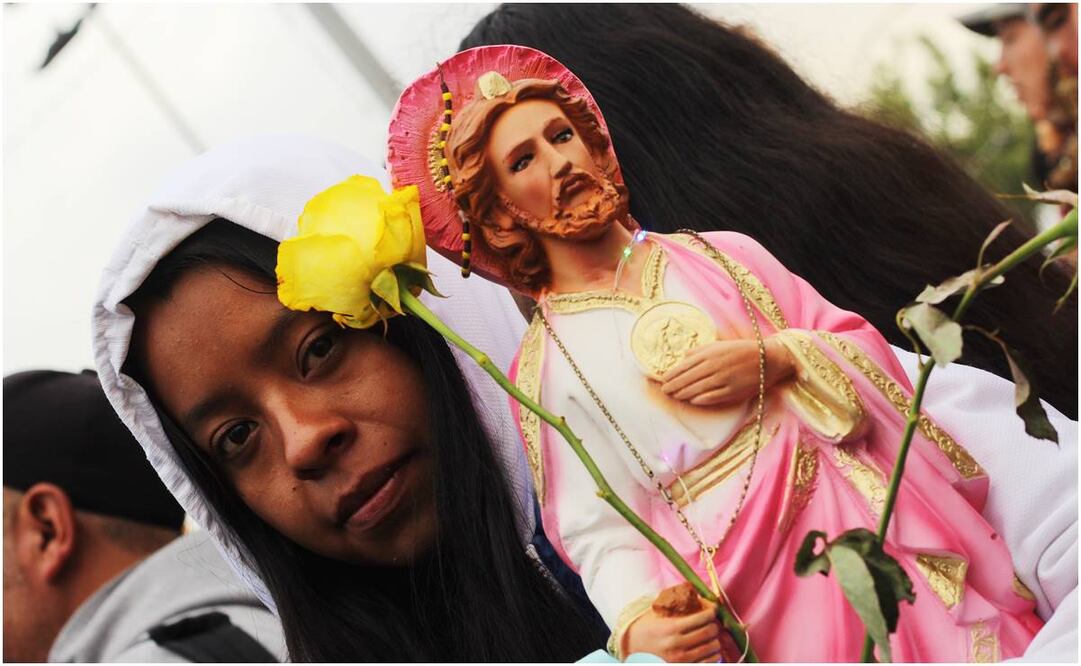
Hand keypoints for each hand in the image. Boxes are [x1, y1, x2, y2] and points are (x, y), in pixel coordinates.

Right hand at [623, 602, 723, 662]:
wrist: (631, 650)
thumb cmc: (643, 629)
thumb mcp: (655, 613)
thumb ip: (673, 604)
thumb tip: (696, 595)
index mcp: (671, 628)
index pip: (703, 617)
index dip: (712, 610)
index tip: (712, 608)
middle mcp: (678, 645)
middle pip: (711, 632)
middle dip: (714, 624)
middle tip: (711, 621)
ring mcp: (682, 660)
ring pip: (713, 648)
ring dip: (715, 640)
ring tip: (709, 636)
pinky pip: (710, 663)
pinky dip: (713, 655)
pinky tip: (708, 649)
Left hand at [660, 336, 794, 406]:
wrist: (769, 358)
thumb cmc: (743, 350)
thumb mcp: (721, 345)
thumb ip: (701, 350)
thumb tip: (684, 356)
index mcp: (710, 354)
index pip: (684, 366)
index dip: (671, 374)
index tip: (663, 380)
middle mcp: (714, 366)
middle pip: (687, 379)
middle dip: (673, 386)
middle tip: (664, 391)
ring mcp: (723, 380)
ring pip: (696, 389)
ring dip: (683, 394)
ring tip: (674, 396)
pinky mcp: (732, 391)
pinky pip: (711, 397)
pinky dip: (699, 399)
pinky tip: (692, 400)